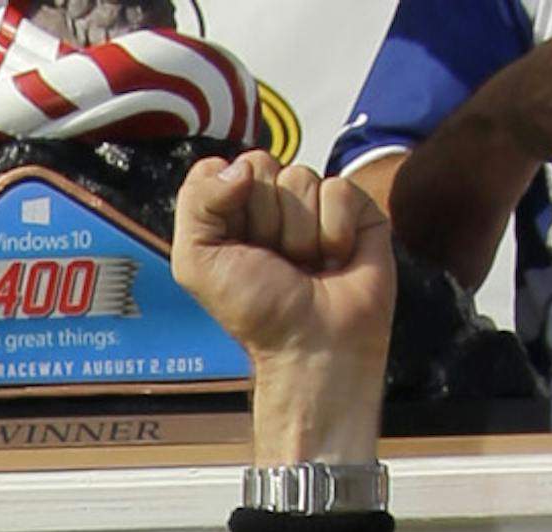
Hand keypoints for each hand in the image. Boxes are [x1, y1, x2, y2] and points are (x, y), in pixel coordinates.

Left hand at [174, 154, 393, 464]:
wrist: (312, 346)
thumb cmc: (257, 312)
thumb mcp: (196, 262)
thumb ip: (196, 202)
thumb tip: (239, 165)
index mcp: (234, 211)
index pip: (227, 168)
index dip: (231, 207)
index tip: (239, 250)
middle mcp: (274, 203)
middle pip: (264, 166)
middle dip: (266, 221)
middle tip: (277, 263)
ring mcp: (315, 202)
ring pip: (301, 178)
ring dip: (300, 234)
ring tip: (306, 268)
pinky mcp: (356, 207)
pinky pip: (338, 189)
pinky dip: (334, 231)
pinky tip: (335, 261)